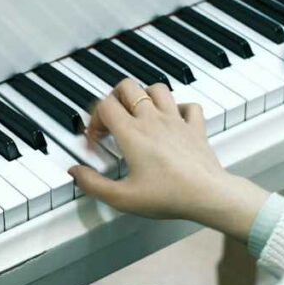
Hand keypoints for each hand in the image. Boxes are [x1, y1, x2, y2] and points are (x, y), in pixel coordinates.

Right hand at [71, 79, 268, 240]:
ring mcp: (176, 120)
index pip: (104, 106)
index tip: (95, 139)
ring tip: (138, 114)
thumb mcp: (122, 198)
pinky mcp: (195, 127)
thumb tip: (75, 173)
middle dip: (114, 99)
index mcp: (132, 134)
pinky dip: (179, 108)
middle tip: (112, 120)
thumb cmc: (169, 196)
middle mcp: (153, 120)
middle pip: (127, 87)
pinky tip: (172, 121)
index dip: (93, 119)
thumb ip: (93, 185)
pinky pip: (188, 105)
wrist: (208, 195)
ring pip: (157, 88)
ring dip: (144, 97)